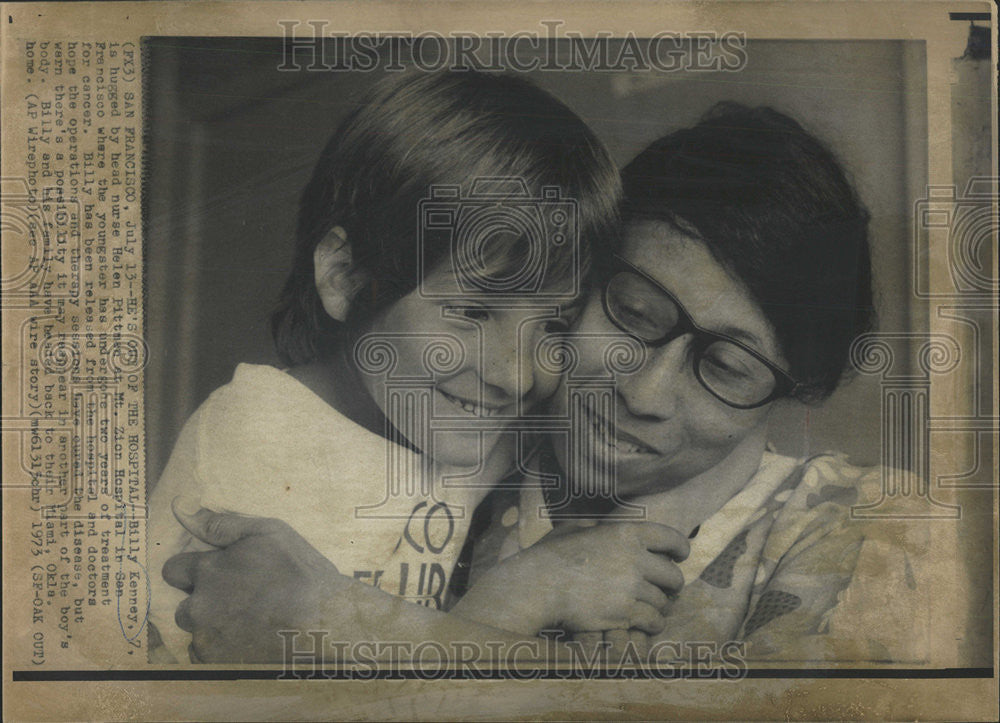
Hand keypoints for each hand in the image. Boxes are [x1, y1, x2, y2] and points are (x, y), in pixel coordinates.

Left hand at [162, 497, 348, 662]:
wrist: (324, 622)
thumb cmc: (300, 572)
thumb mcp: (268, 533)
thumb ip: (222, 524)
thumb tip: (180, 508)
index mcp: (208, 570)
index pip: (174, 570)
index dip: (194, 571)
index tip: (217, 575)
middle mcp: (199, 605)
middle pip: (184, 605)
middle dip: (205, 602)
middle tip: (240, 602)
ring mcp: (206, 638)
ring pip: (196, 632)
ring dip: (213, 627)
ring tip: (249, 624)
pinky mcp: (216, 664)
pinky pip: (205, 657)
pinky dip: (222, 650)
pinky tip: (249, 642)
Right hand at [454, 521, 687, 636]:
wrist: (538, 586)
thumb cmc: (550, 557)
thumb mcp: (572, 531)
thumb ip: (590, 528)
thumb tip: (594, 526)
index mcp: (626, 533)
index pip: (671, 538)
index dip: (680, 548)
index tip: (680, 557)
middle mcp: (635, 558)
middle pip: (673, 575)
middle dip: (672, 584)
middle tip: (667, 590)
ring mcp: (631, 587)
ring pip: (663, 601)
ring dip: (659, 607)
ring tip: (652, 610)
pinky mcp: (625, 613)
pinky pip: (653, 621)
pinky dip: (652, 624)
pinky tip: (645, 625)